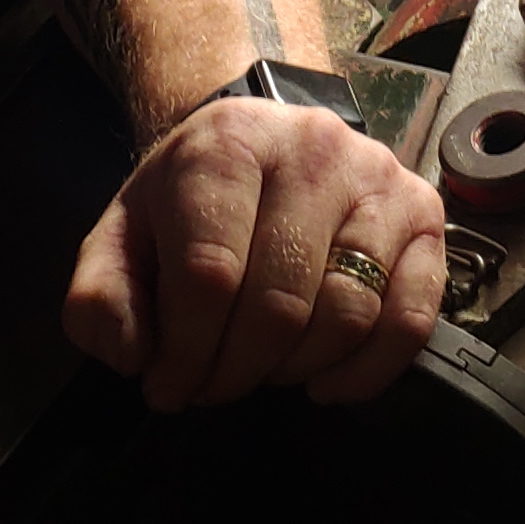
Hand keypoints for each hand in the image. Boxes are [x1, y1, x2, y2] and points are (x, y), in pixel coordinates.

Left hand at [64, 97, 447, 411]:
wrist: (259, 136)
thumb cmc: (192, 195)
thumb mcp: (123, 231)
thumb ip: (101, 296)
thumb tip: (128, 356)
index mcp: (227, 145)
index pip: (209, 274)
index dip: (185, 352)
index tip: (167, 386)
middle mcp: (312, 149)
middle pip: (280, 302)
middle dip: (236, 370)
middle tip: (210, 387)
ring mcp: (377, 178)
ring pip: (348, 313)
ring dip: (295, 371)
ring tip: (262, 372)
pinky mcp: (423, 213)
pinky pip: (413, 317)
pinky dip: (370, 370)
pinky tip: (326, 383)